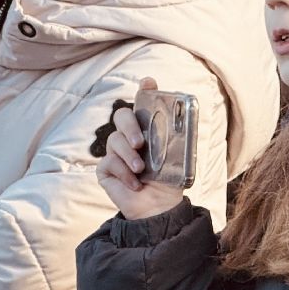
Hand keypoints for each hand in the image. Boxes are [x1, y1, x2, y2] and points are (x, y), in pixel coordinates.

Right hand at [96, 78, 186, 219]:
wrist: (158, 207)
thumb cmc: (168, 181)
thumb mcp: (176, 157)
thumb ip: (176, 137)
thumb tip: (183, 118)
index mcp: (147, 129)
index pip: (143, 103)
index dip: (145, 89)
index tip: (149, 82)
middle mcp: (129, 136)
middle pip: (121, 115)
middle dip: (129, 126)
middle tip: (140, 143)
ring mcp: (115, 151)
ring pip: (114, 141)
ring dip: (129, 157)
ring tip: (142, 171)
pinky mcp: (105, 169)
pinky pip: (109, 162)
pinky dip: (124, 174)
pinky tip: (135, 184)